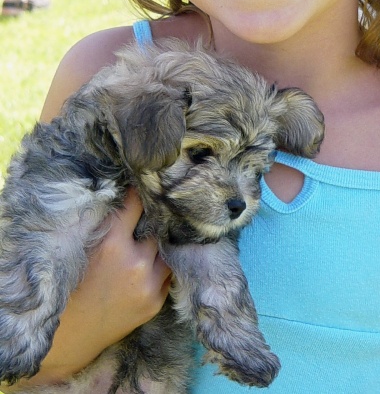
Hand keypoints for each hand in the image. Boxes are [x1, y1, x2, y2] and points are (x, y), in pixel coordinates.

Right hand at [6, 189, 171, 387]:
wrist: (71, 336)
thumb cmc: (72, 286)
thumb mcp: (84, 249)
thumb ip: (107, 225)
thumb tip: (126, 195)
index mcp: (112, 245)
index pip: (136, 205)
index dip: (138, 193)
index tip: (143, 183)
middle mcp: (135, 263)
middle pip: (157, 227)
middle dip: (154, 219)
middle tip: (157, 208)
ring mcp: (149, 284)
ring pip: (167, 249)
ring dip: (163, 242)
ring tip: (161, 232)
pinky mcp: (156, 302)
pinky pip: (168, 273)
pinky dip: (163, 264)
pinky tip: (157, 259)